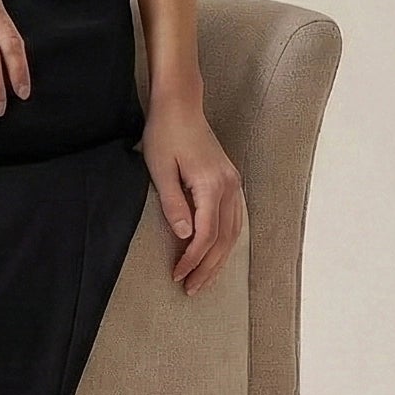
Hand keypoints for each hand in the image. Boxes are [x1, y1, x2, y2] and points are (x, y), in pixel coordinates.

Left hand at [141, 89, 243, 293]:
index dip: (192, 259)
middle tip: (191, 289)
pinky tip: (217, 254)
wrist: (180, 105)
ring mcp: (233, 183)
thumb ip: (172, 203)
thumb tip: (183, 235)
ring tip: (203, 279)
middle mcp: (229, 186)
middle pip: (224, 239)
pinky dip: (227, 241)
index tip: (177, 275)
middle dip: (208, 267)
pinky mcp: (230, 180)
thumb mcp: (160, 168)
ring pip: (233, 232)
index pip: (205, 234)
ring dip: (219, 259)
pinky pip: (235, 219)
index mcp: (211, 184)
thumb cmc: (165, 133)